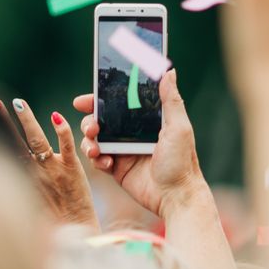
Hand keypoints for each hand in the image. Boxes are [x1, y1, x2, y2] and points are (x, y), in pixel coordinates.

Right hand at [0, 97, 97, 227]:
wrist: (75, 236)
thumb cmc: (52, 227)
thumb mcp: (28, 208)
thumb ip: (17, 189)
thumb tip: (2, 183)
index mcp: (22, 180)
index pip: (5, 151)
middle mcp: (33, 173)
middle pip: (14, 141)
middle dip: (2, 120)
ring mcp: (52, 169)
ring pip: (36, 139)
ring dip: (27, 120)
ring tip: (19, 103)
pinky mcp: (72, 169)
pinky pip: (67, 146)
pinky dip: (61, 131)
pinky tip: (56, 117)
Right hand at [72, 68, 206, 217]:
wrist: (176, 197)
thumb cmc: (182, 162)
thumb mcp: (179, 127)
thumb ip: (170, 100)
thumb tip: (168, 71)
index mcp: (145, 120)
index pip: (118, 103)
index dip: (100, 99)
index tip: (85, 99)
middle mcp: (132, 133)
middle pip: (101, 119)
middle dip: (90, 120)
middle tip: (92, 126)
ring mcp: (122, 150)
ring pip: (94, 139)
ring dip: (89, 140)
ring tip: (95, 148)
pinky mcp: (117, 169)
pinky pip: (97, 159)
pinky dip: (96, 159)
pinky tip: (106, 163)